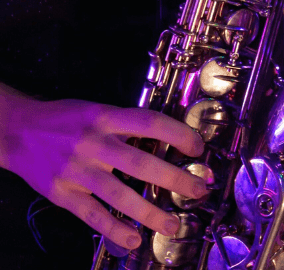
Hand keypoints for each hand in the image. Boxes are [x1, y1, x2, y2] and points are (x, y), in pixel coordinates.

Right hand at [1, 97, 207, 249]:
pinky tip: (133, 239)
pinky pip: (92, 215)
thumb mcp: (98, 110)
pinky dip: (113, 229)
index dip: (179, 135)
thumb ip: (129, 125)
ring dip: (150, 213)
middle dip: (175, 179)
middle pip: (141, 163)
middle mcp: (92, 143)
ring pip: (119, 195)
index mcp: (105, 117)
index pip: (151, 123)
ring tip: (172, 225)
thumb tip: (172, 139)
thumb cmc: (65, 120)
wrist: (15, 130)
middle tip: (199, 190)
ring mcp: (76, 170)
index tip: (198, 148)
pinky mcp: (61, 193)